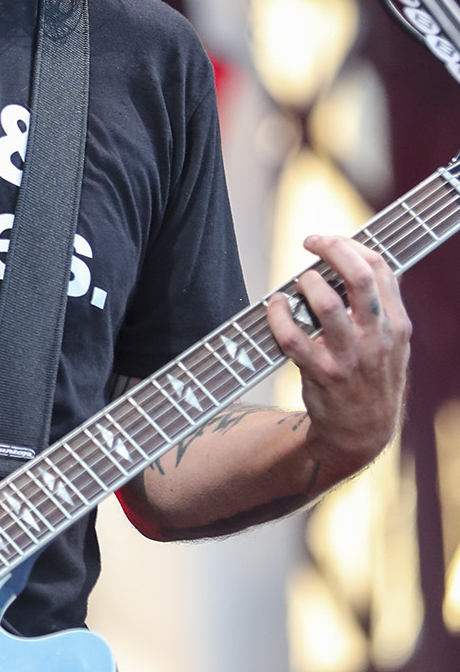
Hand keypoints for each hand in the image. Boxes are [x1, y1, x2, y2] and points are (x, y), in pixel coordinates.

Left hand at [266, 233, 411, 489]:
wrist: (363, 431)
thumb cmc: (373, 375)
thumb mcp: (392, 341)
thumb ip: (380, 304)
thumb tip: (352, 257)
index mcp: (395, 324)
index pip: (379, 267)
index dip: (349, 244)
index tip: (326, 240)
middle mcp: (376, 337)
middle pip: (358, 277)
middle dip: (331, 249)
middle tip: (310, 242)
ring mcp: (349, 357)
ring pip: (325, 304)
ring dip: (305, 283)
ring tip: (298, 284)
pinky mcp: (322, 374)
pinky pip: (292, 337)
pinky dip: (278, 316)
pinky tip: (276, 307)